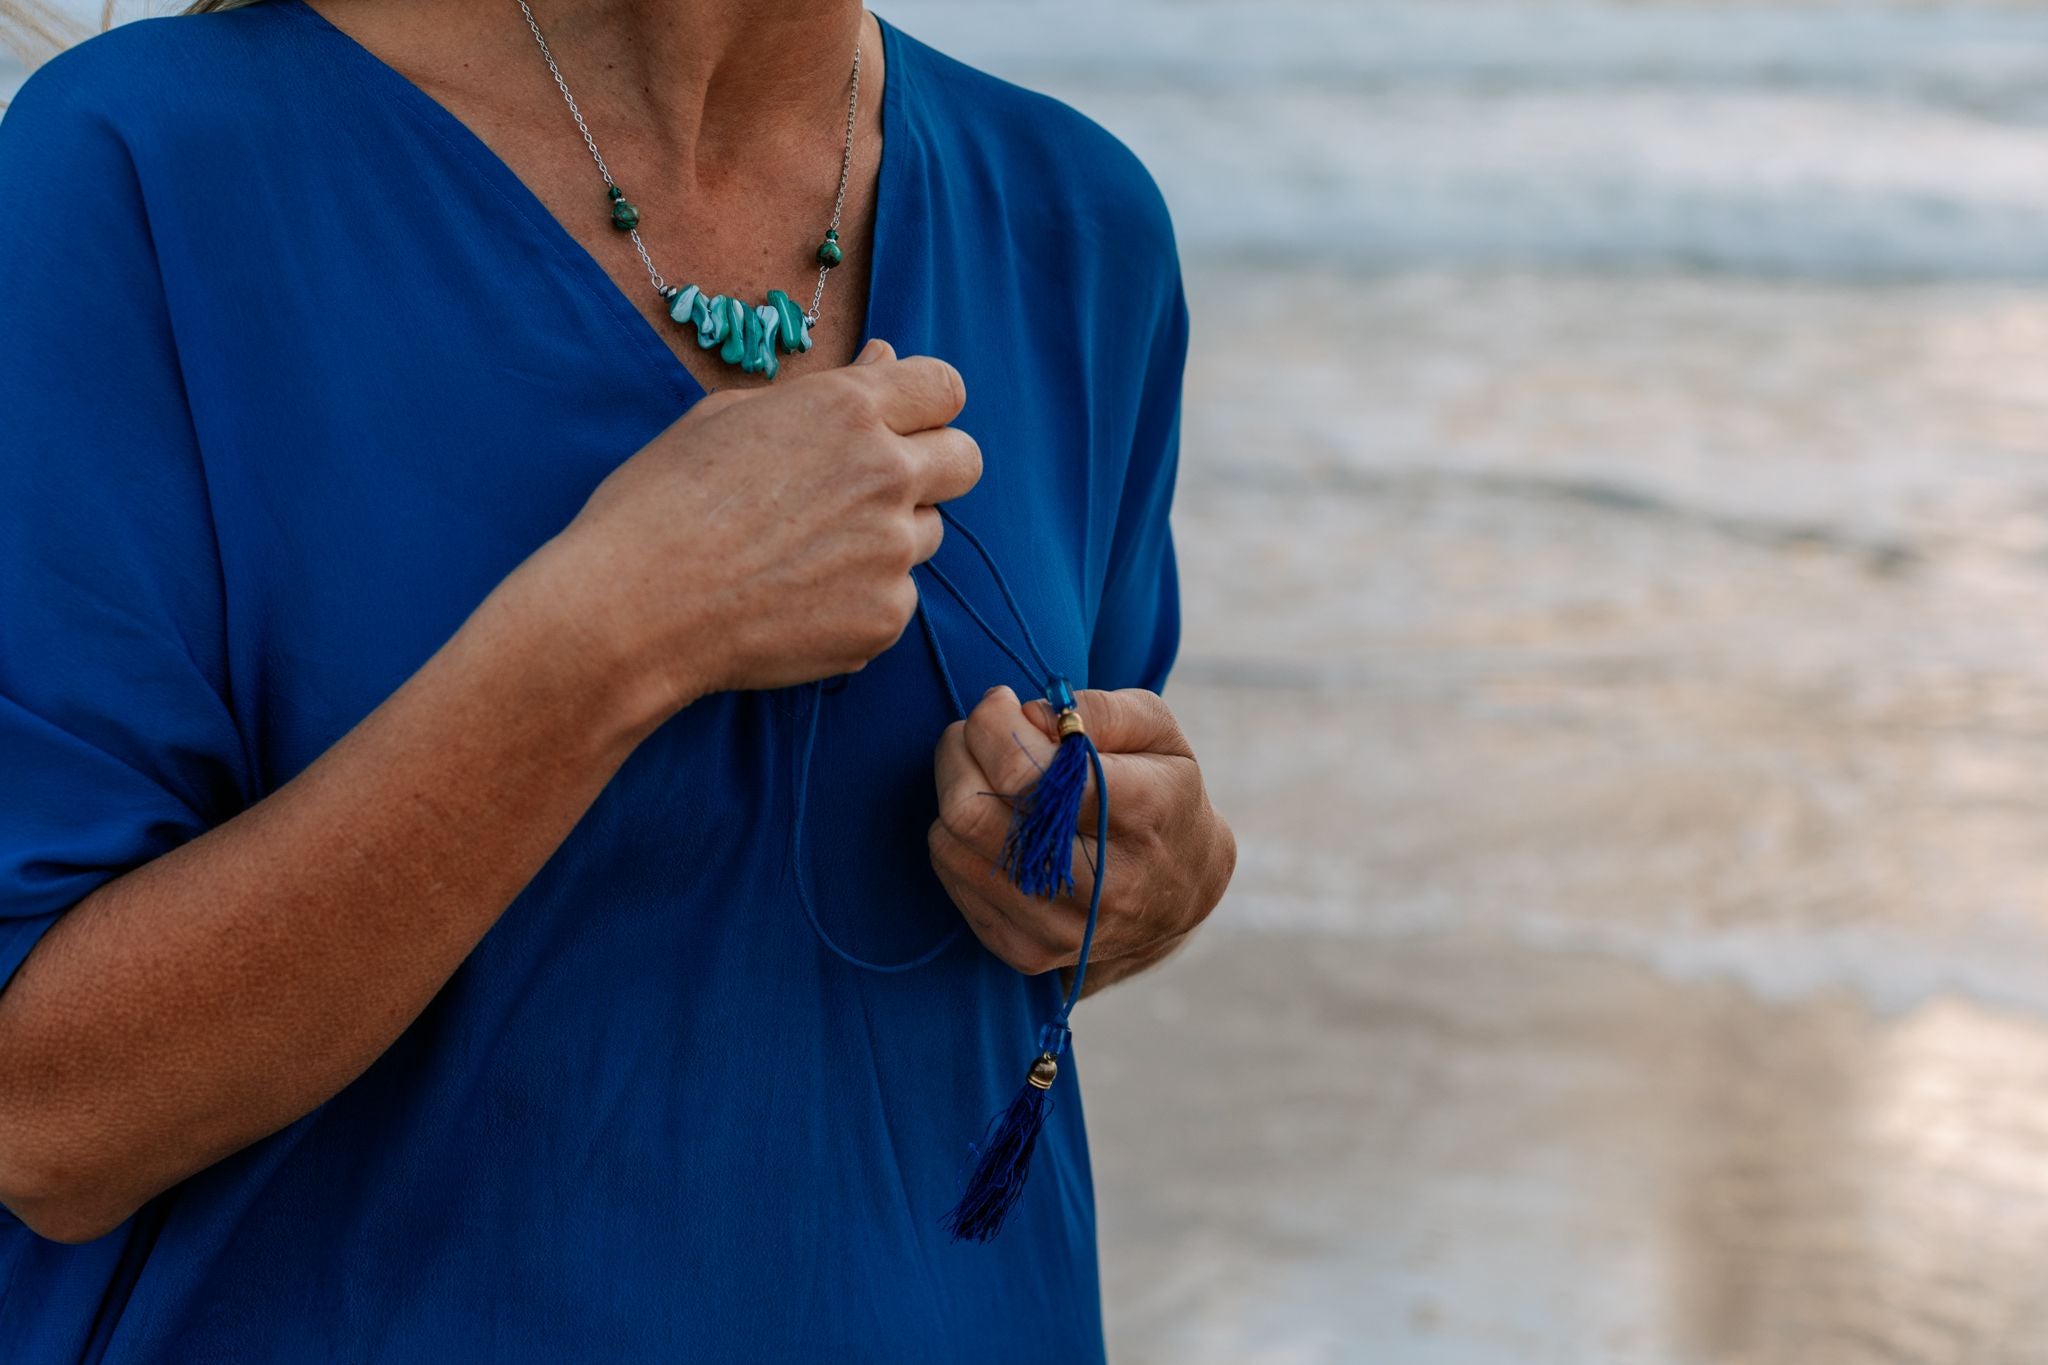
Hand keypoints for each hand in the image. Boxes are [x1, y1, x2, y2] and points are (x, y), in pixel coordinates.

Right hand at [528, 339, 979, 725]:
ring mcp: (893, 552)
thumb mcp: (729, 417)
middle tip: (873, 490)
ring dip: (889, 537)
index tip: (902, 424)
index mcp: (849, 410)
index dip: (925, 405)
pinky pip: (896, 598)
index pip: (945, 388)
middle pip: (965, 460)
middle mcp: (887, 474)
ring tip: (807, 552)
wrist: (632, 611)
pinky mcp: (886, 618)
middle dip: (933, 468)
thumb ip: (825, 391)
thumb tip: (885, 361)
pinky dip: (860, 599)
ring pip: (928, 534)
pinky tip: (796, 601)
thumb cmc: (661, 504)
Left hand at [929, 687, 1234, 994]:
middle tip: (975, 733)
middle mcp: (1106, 884)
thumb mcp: (1158, 733)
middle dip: (960, 752)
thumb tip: (1027, 717)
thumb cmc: (1162, 792)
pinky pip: (952, 879)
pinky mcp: (1029, 952)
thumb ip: (1099, 710)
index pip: (1031, 773)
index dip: (994, 725)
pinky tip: (994, 824)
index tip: (999, 703)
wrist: (1180, 895)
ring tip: (985, 773)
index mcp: (1145, 814)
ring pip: (953, 845)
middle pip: (974, 813)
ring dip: (953, 791)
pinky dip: (958, 839)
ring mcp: (1064, 928)